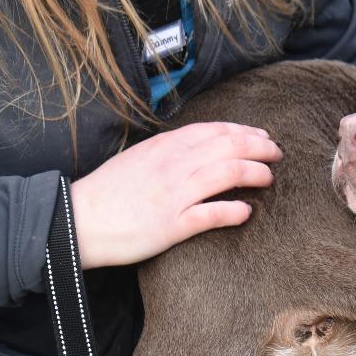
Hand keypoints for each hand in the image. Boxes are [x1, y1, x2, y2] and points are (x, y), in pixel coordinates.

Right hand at [69, 122, 281, 268]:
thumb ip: (169, 153)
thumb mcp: (139, 159)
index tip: (262, 137)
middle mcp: (174, 165)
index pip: (215, 131)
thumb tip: (197, 150)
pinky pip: (212, 214)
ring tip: (269, 179)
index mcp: (165, 146)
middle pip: (229, 147)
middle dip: (260, 148)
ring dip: (255, 174)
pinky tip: (247, 212)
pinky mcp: (173, 225)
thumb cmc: (108, 192)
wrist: (78, 219)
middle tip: (277, 155)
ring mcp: (175, 194)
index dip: (245, 132)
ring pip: (228, 174)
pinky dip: (234, 211)